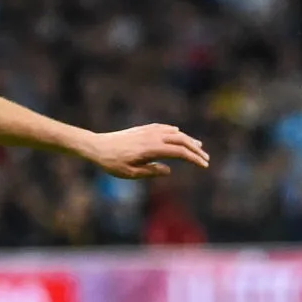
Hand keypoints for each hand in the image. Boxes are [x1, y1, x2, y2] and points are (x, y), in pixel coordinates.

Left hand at [79, 125, 209, 179]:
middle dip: (196, 150)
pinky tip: (178, 134)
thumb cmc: (111, 163)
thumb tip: (169, 170)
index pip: (180, 152)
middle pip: (182, 141)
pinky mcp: (143, 129)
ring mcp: (148, 131)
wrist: (96, 146)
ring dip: (188, 140)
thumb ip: (151, 171)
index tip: (203, 166)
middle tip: (205, 159)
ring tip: (198, 147)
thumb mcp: (130, 173)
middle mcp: (153, 137)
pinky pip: (163, 128)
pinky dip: (174, 131)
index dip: (194, 159)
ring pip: (174, 133)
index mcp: (152, 149)